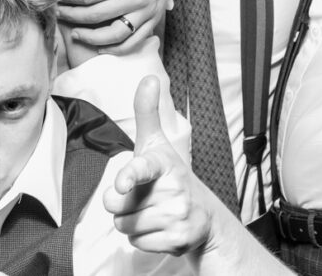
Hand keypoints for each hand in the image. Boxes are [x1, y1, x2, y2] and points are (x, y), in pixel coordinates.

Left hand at [56, 0, 176, 48]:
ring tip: (75, 33)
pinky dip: (117, 49)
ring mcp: (147, 11)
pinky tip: (100, 46)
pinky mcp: (154, 18)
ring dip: (92, 38)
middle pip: (97, 15)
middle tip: (58, 13)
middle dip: (73, 16)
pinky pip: (135, 41)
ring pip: (116, 34)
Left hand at [104, 75, 212, 254]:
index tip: (121, 183)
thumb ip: (146, 112)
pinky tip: (159, 229)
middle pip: (118, 206)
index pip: (142, 168)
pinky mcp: (179, 240)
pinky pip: (136, 243)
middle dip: (122, 206)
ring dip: (131, 223)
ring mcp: (178, 215)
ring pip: (125, 227)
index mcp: (161, 162)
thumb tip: (149, 77)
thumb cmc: (170, 175)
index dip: (130, 176)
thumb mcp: (156, 143)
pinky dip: (142, 240)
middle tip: (141, 198)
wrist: (203, 216)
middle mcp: (173, 188)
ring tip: (152, 213)